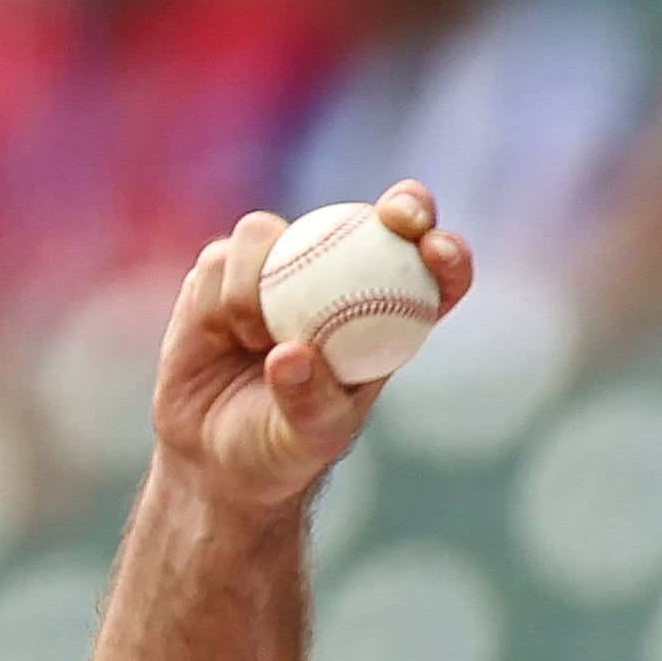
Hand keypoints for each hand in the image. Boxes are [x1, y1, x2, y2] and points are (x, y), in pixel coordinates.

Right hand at [149, 180, 474, 511]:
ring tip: (257, 340)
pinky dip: (223, 293)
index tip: (436, 251)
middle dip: (406, 206)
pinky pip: (221, 258)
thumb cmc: (278, 449)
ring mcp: (279, 269)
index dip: (448, 256)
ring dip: (260, 277)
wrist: (213, 455)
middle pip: (385, 222)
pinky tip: (226, 334)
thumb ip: (308, 401)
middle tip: (396, 219)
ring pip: (273, 232)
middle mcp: (336, 282)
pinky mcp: (223, 271)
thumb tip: (292, 354)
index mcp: (383, 323)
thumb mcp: (305, 439)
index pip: (434, 279)